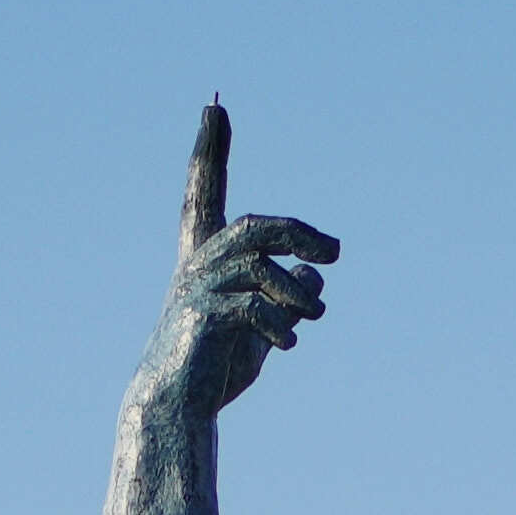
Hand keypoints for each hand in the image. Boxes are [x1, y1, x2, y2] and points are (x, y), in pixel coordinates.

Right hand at [143, 105, 337, 417]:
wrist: (178, 408)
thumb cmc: (216, 369)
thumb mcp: (264, 330)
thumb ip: (286, 298)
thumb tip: (314, 272)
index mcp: (206, 259)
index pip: (205, 192)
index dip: (210, 150)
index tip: (215, 105)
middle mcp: (197, 265)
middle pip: (254, 227)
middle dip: (298, 233)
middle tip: (337, 252)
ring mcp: (197, 290)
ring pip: (261, 267)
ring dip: (297, 292)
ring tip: (317, 315)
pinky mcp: (202, 318)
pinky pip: (254, 308)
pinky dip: (280, 325)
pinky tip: (291, 344)